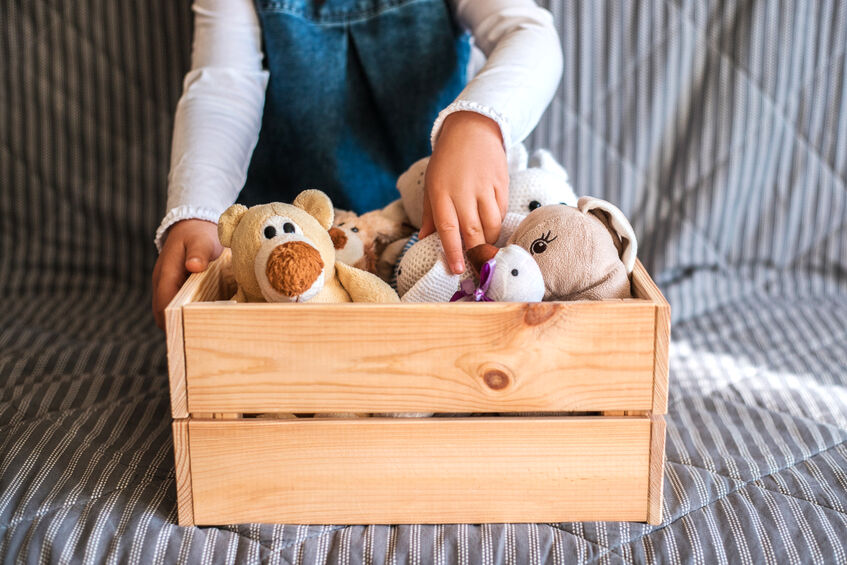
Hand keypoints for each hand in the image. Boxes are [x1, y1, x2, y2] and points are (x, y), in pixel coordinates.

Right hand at [152, 219, 222, 329]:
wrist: (193, 227)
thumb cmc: (198, 234)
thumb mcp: (201, 240)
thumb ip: (198, 252)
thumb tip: (194, 266)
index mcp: (166, 274)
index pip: (163, 303)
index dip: (173, 319)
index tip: (189, 331)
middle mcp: (162, 283)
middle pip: (163, 314)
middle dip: (177, 326)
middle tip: (199, 338)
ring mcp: (167, 287)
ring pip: (168, 312)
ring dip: (181, 321)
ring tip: (202, 333)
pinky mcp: (176, 289)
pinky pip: (177, 307)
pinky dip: (187, 314)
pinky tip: (204, 320)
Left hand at [420, 111, 507, 273]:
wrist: (473, 129)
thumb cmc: (448, 160)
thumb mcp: (432, 184)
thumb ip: (431, 214)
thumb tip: (425, 239)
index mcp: (441, 193)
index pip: (447, 229)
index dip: (452, 252)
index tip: (456, 270)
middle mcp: (463, 191)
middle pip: (472, 230)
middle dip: (475, 253)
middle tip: (477, 268)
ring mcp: (485, 187)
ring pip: (491, 224)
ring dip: (489, 241)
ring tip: (485, 248)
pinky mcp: (502, 183)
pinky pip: (502, 211)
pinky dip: (498, 223)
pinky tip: (492, 227)